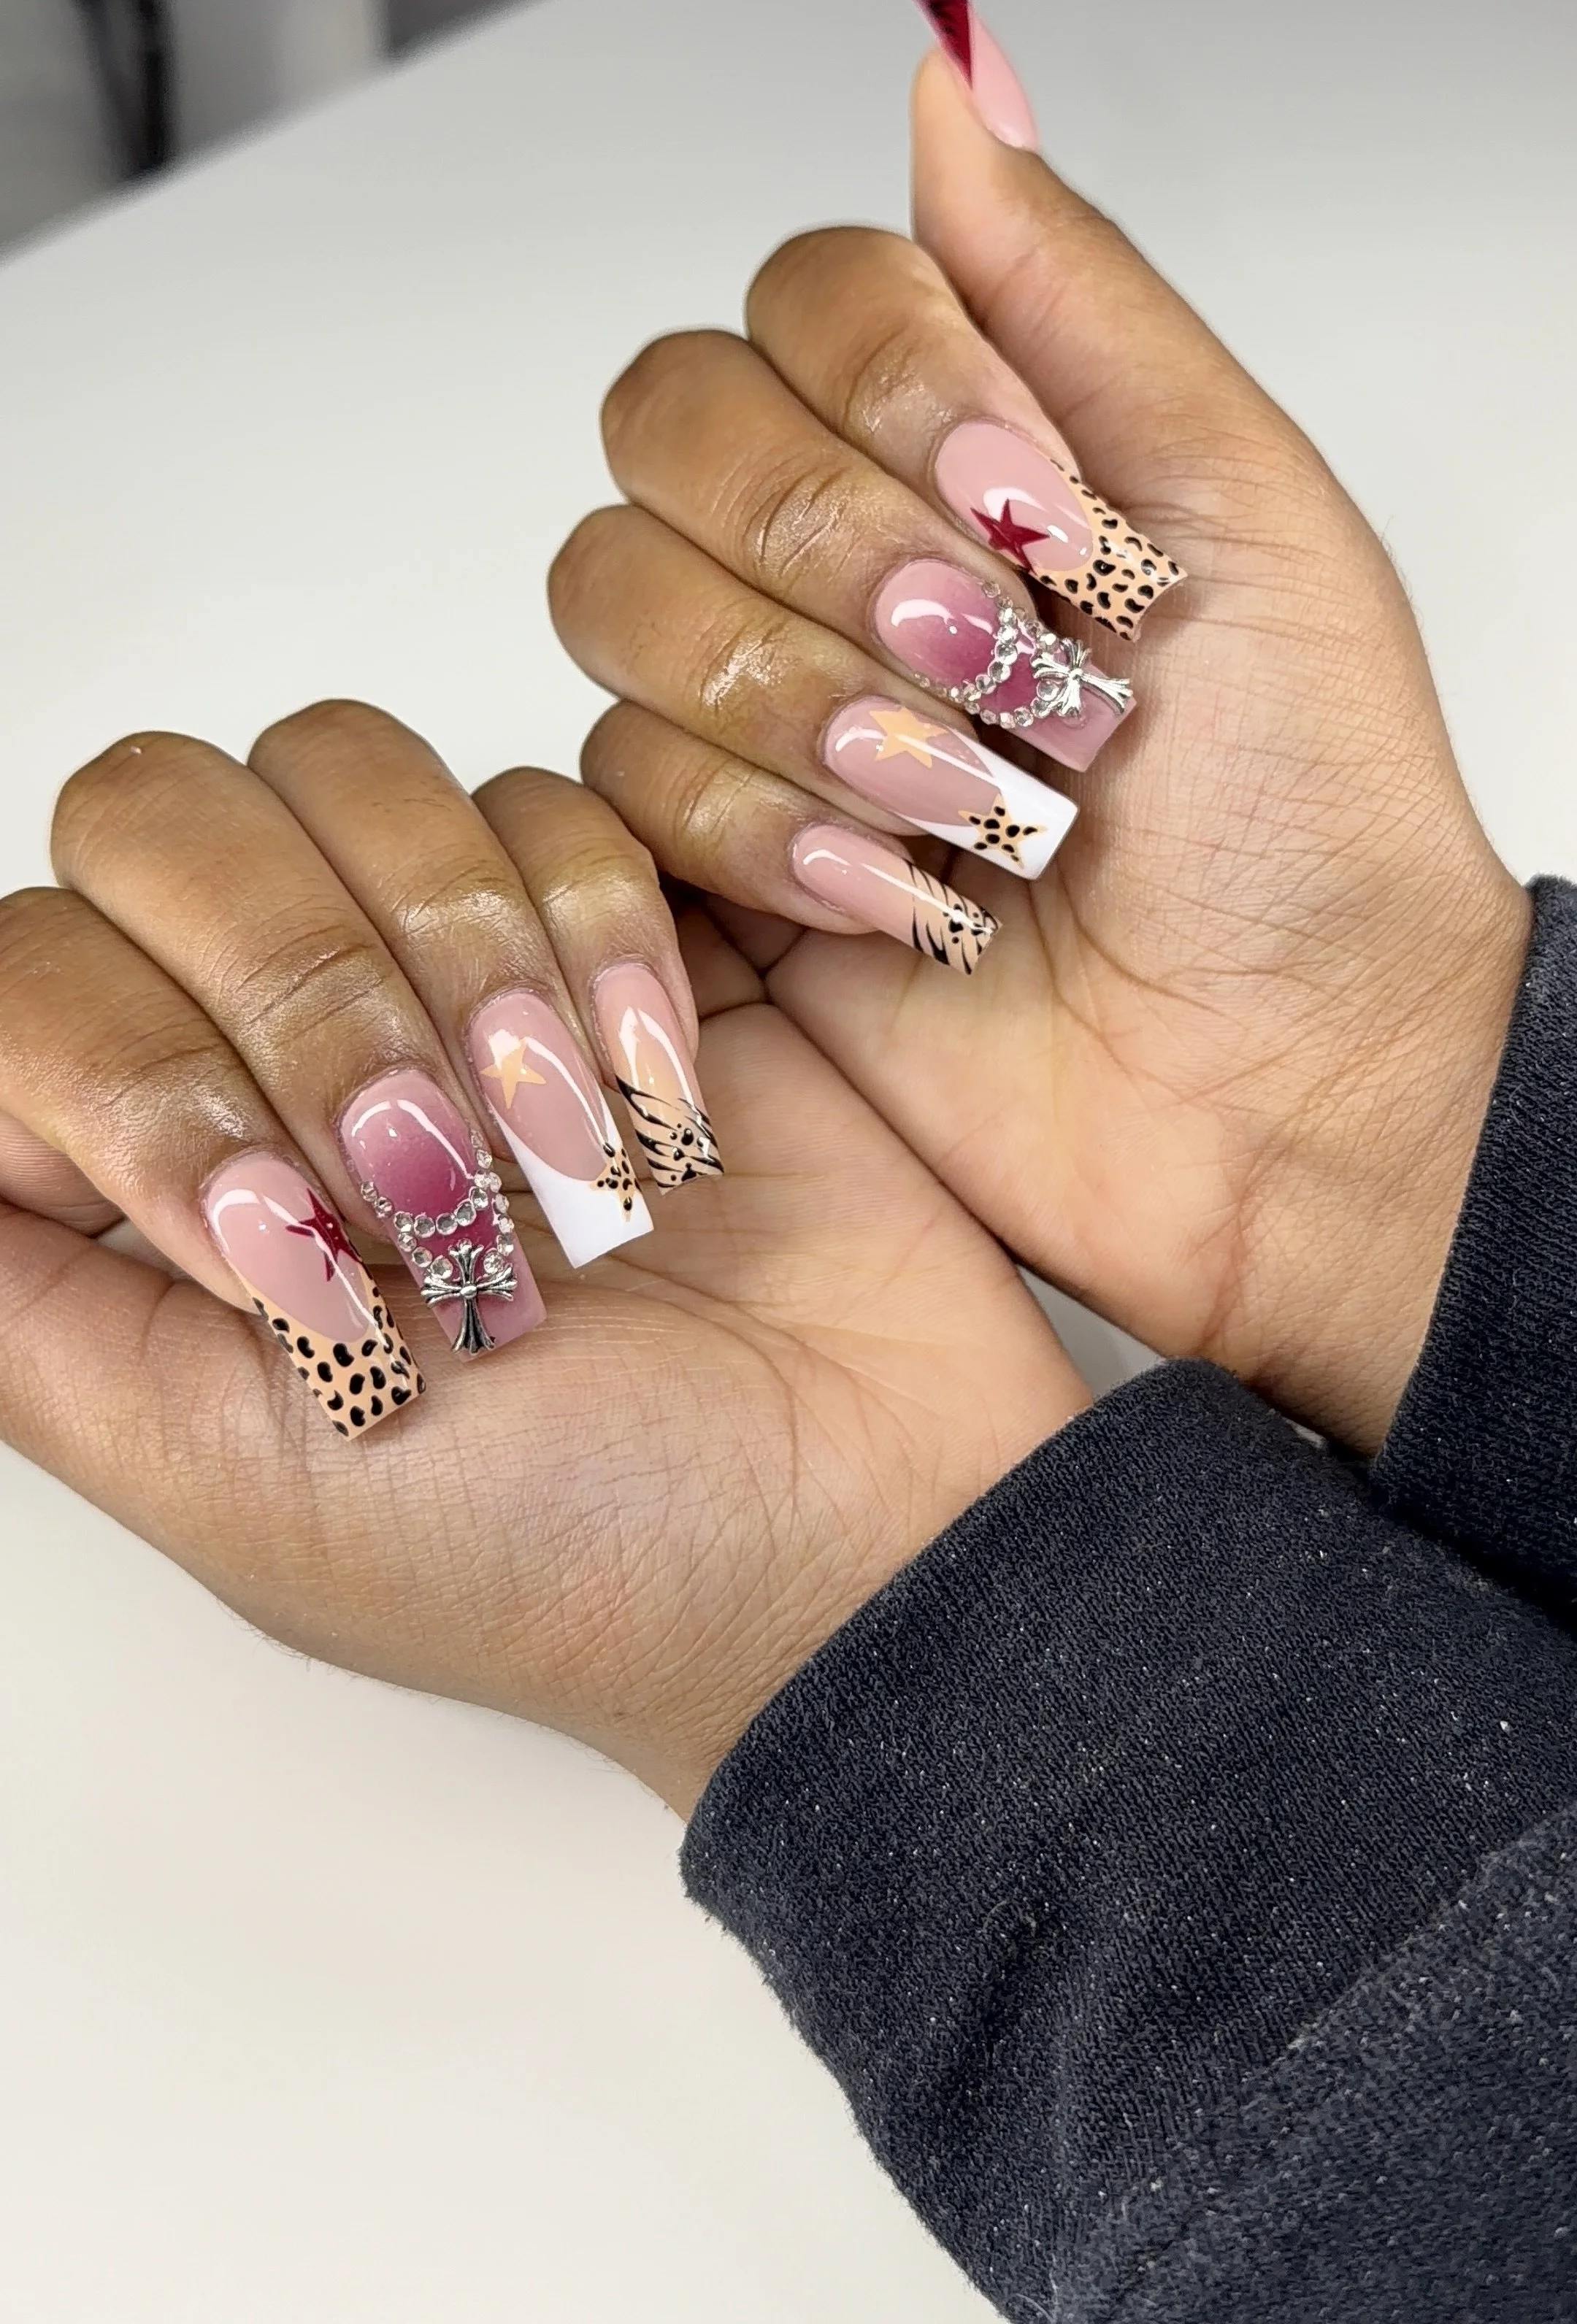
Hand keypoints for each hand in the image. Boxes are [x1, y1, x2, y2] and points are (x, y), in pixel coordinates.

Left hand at [0, 705, 1083, 1809]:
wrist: (864, 1534)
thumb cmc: (569, 1558)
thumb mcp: (226, 1483)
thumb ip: (21, 1312)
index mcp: (150, 1181)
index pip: (28, 979)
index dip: (136, 1072)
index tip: (283, 1238)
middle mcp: (268, 1048)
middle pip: (159, 821)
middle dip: (305, 991)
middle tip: (437, 1185)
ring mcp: (439, 963)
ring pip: (342, 769)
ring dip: (460, 963)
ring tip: (565, 1157)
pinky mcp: (611, 918)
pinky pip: (543, 796)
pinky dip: (600, 933)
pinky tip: (656, 1096)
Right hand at [550, 47, 1529, 1452]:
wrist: (1289, 1088)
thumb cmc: (1313, 820)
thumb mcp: (1244, 512)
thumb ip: (1077, 292)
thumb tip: (950, 72)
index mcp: (972, 452)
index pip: (803, 299)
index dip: (890, 387)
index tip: (1038, 503)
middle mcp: (838, 557)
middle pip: (668, 423)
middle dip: (833, 546)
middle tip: (1005, 663)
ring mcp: (755, 707)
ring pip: (617, 598)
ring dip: (805, 701)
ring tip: (970, 802)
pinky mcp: (701, 865)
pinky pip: (617, 780)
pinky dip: (771, 836)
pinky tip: (907, 896)